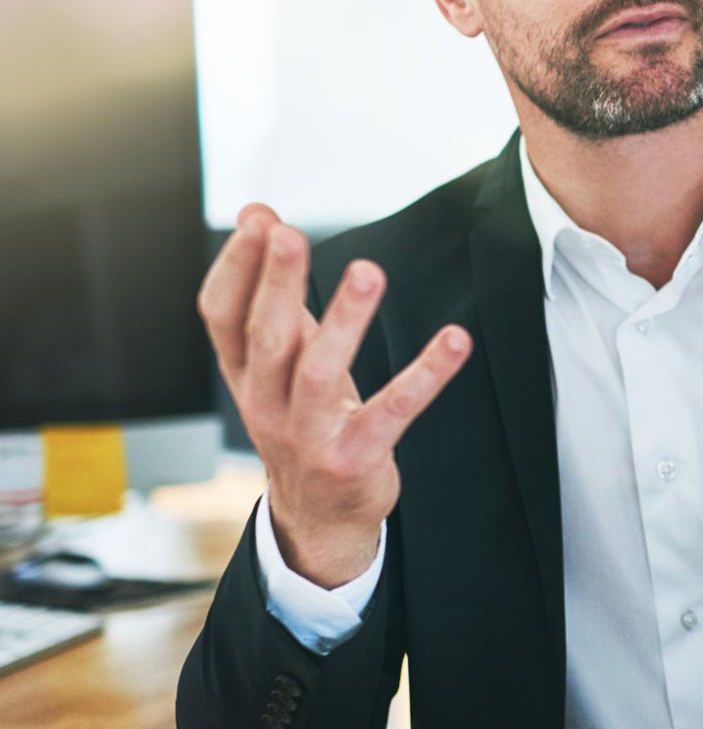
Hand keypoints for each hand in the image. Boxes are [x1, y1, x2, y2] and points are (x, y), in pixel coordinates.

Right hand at [197, 204, 471, 587]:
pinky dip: (425, 375)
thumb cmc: (302, 418)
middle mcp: (266, 404)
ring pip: (319, 373)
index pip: (222, 316)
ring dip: (344, 321)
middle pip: (267, 338)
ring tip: (367, 272)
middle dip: (278, 285)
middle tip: (291, 234)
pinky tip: (454, 340)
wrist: (318, 515)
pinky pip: (393, 411)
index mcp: (244, 375)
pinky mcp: (355, 458)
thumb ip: (271, 290)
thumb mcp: (277, 361)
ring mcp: (308, 435)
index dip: (234, 268)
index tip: (257, 220)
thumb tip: (257, 213)